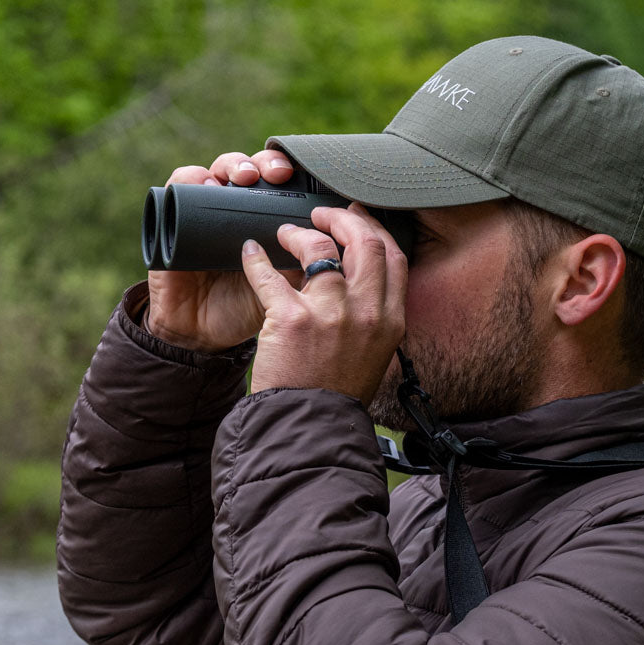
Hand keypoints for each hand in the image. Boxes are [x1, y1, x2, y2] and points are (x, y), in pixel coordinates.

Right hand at [145, 150, 298, 352]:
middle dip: (269, 163)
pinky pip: (180, 185)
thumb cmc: (245, 308)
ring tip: (246, 177)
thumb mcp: (285, 291)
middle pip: (256, 168)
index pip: (284, 183)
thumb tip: (337, 246)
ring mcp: (208, 210)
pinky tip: (206, 183)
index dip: (298, 174)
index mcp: (269, 221)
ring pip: (221, 168)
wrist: (201, 333)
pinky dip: (192, 178)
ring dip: (235, 164)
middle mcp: (239, 209)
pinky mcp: (176, 217)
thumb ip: (307, 268)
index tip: (312, 181)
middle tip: (279, 174)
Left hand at [241, 203, 407, 404]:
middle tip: (321, 214)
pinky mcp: (292, 320)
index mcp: (391, 321)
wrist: (309, 430)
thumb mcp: (374, 356)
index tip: (357, 219)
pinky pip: (270, 273)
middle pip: (364, 241)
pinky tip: (249, 253)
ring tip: (285, 234)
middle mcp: (367, 312)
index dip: (374, 228)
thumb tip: (363, 284)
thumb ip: (375, 318)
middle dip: (341, 218)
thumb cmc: (336, 395)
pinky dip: (256, 258)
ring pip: (319, 248)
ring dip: (299, 233)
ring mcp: (331, 314)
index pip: (394, 256)